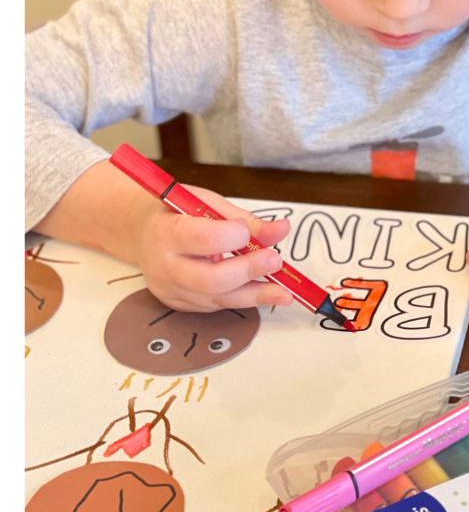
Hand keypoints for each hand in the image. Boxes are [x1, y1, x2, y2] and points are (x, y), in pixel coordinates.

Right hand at [133, 185, 293, 311]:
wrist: (141, 232)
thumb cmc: (177, 213)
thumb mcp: (208, 205)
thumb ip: (246, 220)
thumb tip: (282, 230)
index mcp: (166, 232)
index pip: (204, 240)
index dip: (233, 236)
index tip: (247, 230)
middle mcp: (164, 266)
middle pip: (210, 280)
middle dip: (248, 271)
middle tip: (276, 261)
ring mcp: (170, 290)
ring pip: (217, 300)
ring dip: (255, 295)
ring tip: (284, 292)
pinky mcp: (179, 305)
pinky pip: (215, 306)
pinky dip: (241, 298)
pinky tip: (262, 293)